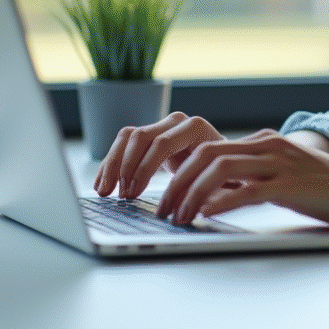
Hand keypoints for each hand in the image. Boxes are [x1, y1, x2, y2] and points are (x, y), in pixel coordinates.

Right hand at [94, 111, 225, 198]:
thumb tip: (190, 206)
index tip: (134, 194)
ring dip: (113, 165)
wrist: (225, 162)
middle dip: (126, 168)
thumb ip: (206, 189)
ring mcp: (161, 126)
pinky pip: (124, 144)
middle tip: (120, 196)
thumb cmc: (225, 175)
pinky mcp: (150, 137)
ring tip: (104, 192)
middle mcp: (177, 122)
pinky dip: (111, 164)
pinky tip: (103, 184)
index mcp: (196, 128)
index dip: (145, 169)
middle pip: (141, 137)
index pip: (162, 143)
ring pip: (128, 138)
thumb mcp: (220, 181)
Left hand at [158, 129, 328, 227]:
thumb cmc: (324, 189)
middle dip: (178, 182)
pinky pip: (249, 190)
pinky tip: (207, 215)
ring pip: (221, 169)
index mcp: (263, 142)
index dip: (181, 171)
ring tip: (180, 217)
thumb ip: (253, 178)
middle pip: (207, 154)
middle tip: (164, 209)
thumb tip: (215, 195)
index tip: (166, 195)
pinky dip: (223, 201)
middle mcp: (268, 146)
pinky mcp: (291, 186)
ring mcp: (280, 164)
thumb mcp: (282, 176)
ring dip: (193, 193)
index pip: (208, 148)